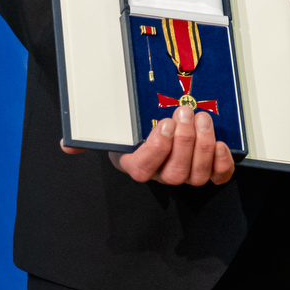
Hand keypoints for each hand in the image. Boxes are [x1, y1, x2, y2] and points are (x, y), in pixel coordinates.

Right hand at [59, 105, 234, 185]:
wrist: (162, 130)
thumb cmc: (137, 130)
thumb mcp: (113, 130)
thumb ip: (91, 136)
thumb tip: (67, 147)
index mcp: (136, 164)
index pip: (143, 169)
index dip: (157, 149)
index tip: (164, 124)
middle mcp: (162, 174)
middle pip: (175, 173)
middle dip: (183, 142)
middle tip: (185, 113)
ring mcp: (186, 174)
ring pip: (197, 175)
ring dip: (203, 145)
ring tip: (202, 118)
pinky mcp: (208, 170)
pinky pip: (218, 177)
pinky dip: (222, 163)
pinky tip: (221, 143)